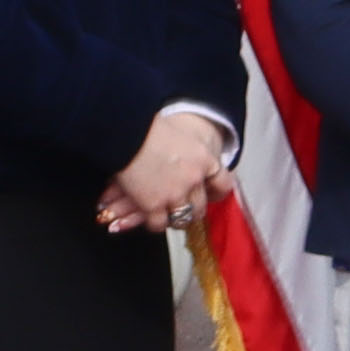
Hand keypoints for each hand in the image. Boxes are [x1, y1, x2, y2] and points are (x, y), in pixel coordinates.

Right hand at [97, 108, 225, 235]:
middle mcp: (193, 179)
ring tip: (168, 216)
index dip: (216, 192)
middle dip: (192, 210)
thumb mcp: (180, 135)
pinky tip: (150, 217)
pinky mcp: (153, 205)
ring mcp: (174, 194)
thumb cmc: (147, 126)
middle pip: (201, 206)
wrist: (126, 130)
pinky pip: (159, 224)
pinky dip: (155, 223)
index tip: (210, 195)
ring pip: (182, 219)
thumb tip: (189, 159)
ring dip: (175, 219)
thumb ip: (190, 152)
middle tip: (184, 209)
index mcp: (204, 159)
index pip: (223, 184)